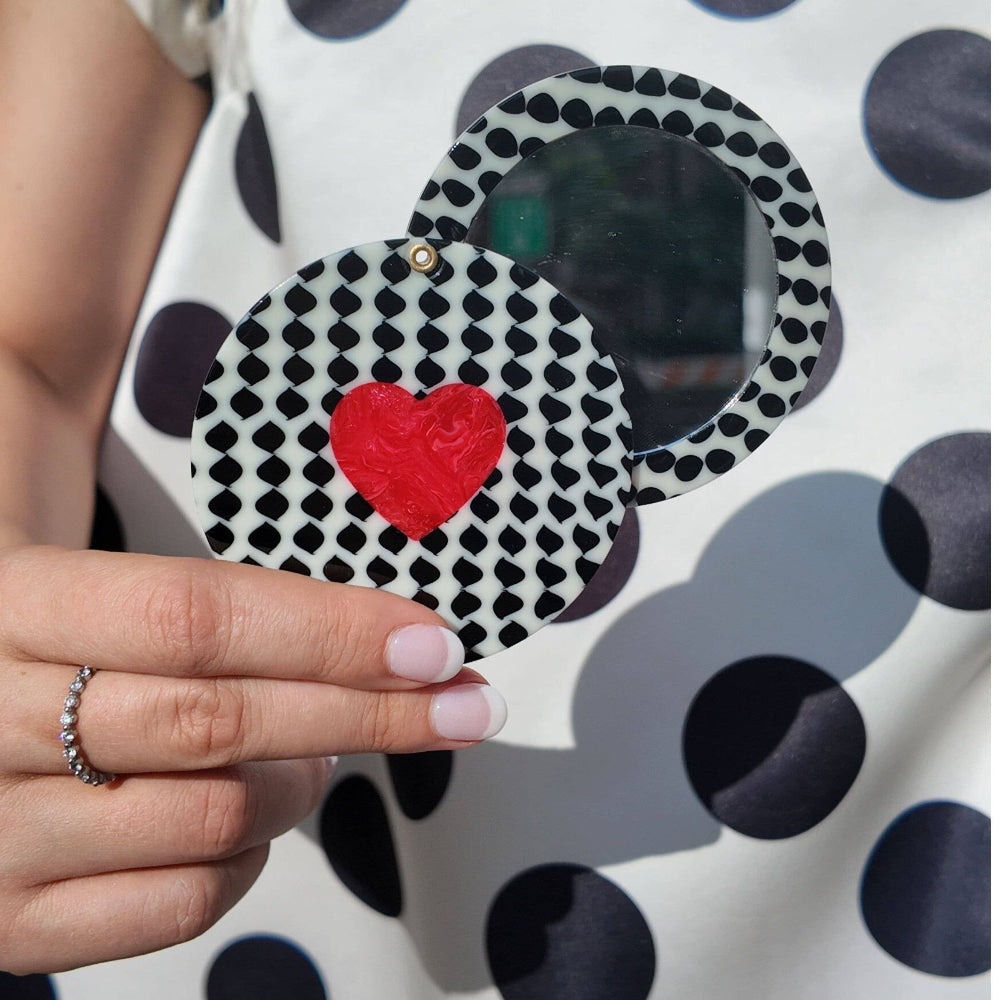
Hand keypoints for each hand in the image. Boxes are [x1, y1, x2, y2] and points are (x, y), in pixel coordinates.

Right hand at [0, 545, 504, 973]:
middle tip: (462, 705)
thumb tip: (394, 646)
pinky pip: (186, 903)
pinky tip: (252, 819)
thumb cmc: (64, 650)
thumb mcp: (105, 595)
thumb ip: (222, 612)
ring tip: (316, 752)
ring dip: (304, 783)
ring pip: (218, 817)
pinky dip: (252, 859)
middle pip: (221, 720)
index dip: (330, 630)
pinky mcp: (14, 921)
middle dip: (368, 712)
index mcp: (23, 607)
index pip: (197, 616)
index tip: (433, 641)